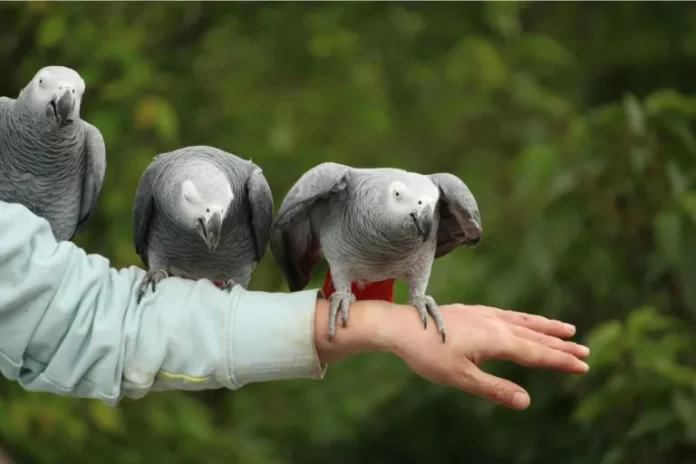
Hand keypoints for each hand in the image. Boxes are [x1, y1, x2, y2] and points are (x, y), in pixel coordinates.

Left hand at [314, 300, 589, 410]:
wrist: (401, 326)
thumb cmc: (428, 354)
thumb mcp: (461, 378)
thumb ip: (495, 389)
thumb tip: (526, 402)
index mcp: (495, 339)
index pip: (536, 353)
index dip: (560, 360)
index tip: (583, 365)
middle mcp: (494, 323)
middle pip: (535, 335)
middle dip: (560, 345)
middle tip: (585, 351)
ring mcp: (484, 315)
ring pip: (523, 321)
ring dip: (546, 327)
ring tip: (566, 328)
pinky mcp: (473, 312)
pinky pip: (508, 314)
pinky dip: (524, 319)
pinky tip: (524, 321)